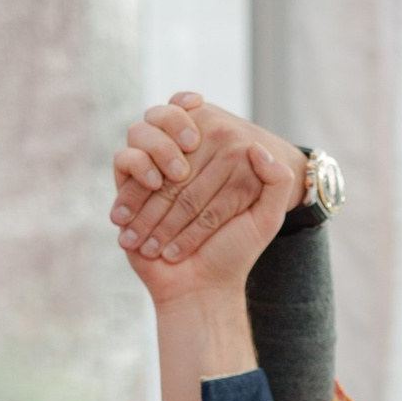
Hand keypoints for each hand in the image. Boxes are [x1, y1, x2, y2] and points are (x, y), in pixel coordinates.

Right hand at [114, 100, 298, 305]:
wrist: (198, 284)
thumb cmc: (234, 253)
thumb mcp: (266, 219)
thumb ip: (277, 184)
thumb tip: (256, 145)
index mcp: (214, 162)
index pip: (202, 123)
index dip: (195, 117)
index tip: (199, 116)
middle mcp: (180, 162)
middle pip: (170, 126)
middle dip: (177, 144)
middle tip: (185, 167)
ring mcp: (152, 174)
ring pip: (143, 132)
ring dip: (158, 151)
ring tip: (172, 177)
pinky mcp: (127, 189)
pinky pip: (124, 158)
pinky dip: (138, 164)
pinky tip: (154, 182)